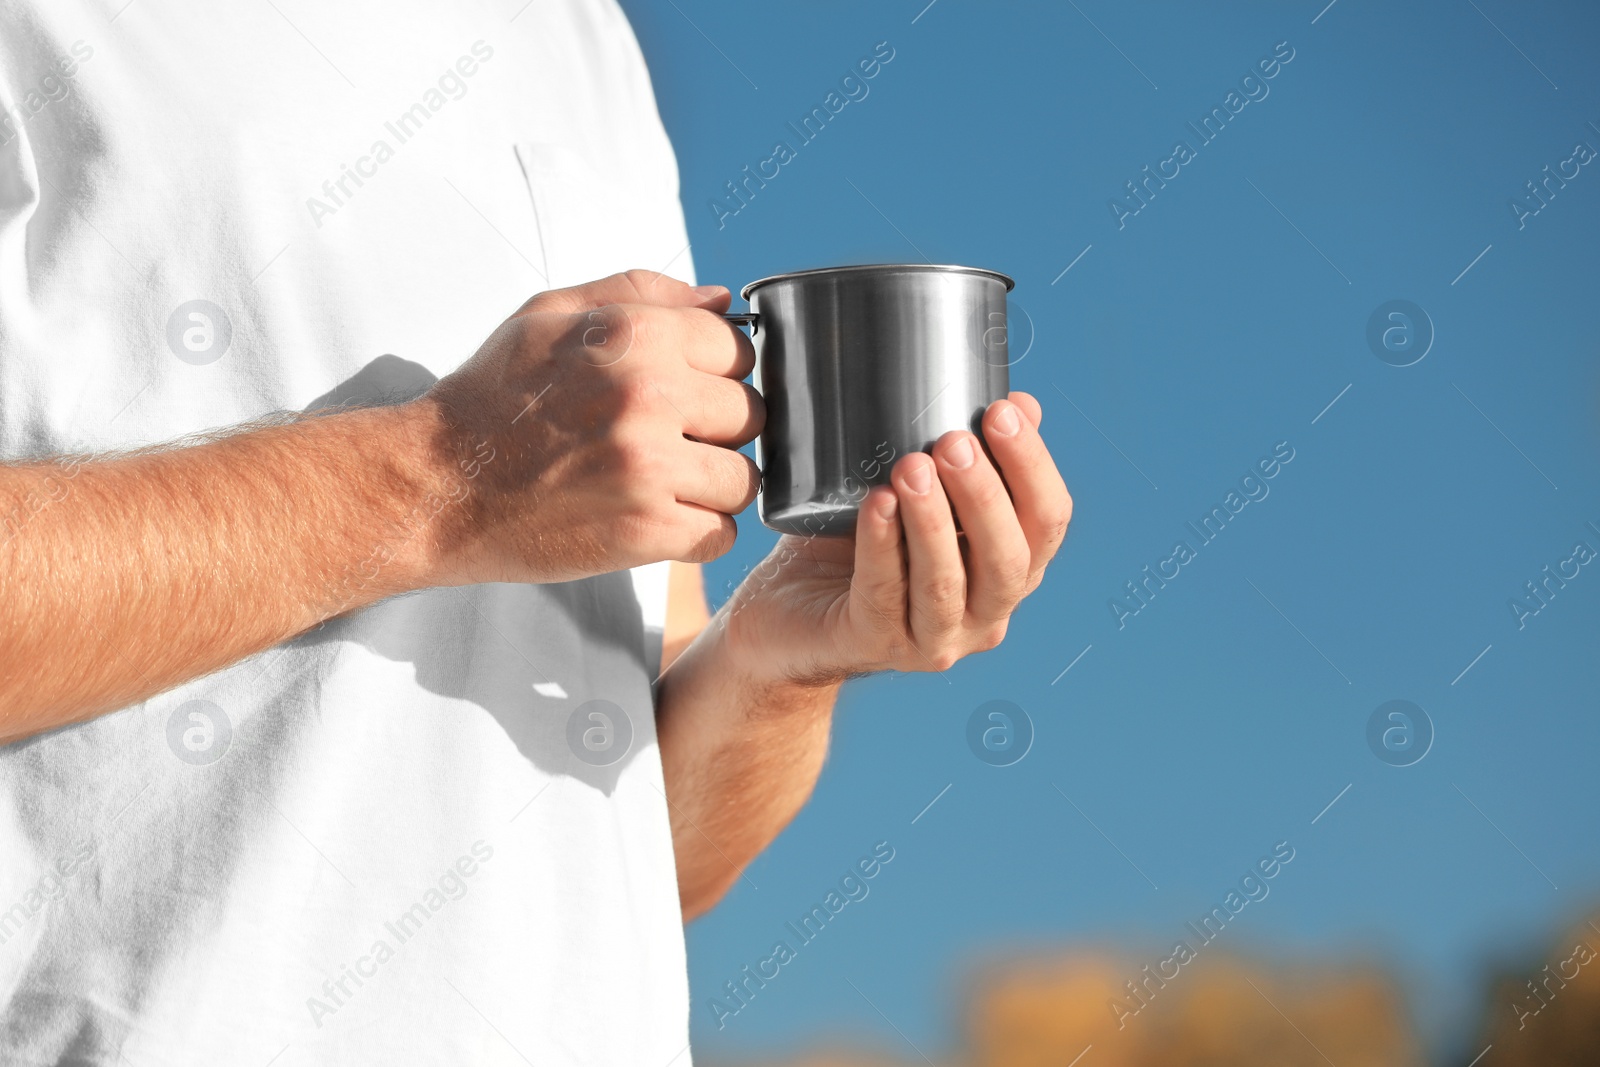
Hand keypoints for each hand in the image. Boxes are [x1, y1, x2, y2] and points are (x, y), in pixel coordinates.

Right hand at [411, 270, 763, 584]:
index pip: (739, 350)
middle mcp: (648, 397)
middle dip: (719, 430)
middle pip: (750, 415)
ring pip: (743, 479)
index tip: (687, 394)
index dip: (717, 374)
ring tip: (665, 483)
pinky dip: (698, 532)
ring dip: (712, 486)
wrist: (434, 485)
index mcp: (633, 336)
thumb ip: (642, 295)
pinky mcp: (645, 531)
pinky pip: (721, 534)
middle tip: (671, 441)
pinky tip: (658, 518)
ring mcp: (650, 468)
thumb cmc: (491, 399)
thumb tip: (723, 302)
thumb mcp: (551, 315)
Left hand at [722, 393, 1069, 682]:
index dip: (1033, 467)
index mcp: (1008, 571)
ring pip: (947, 583)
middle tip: (954, 441)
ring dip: (932, 521)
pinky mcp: (876, 646)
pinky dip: (881, 545)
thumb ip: (963, 460)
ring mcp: (933, 640)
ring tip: (911, 468)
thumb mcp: (914, 496)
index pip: (1046, 523)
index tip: (1002, 411)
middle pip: (1009, 560)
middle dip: (985, 495)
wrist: (785, 613)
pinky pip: (884, 593)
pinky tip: (876, 504)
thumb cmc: (855, 545)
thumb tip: (1020, 403)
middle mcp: (984, 615)